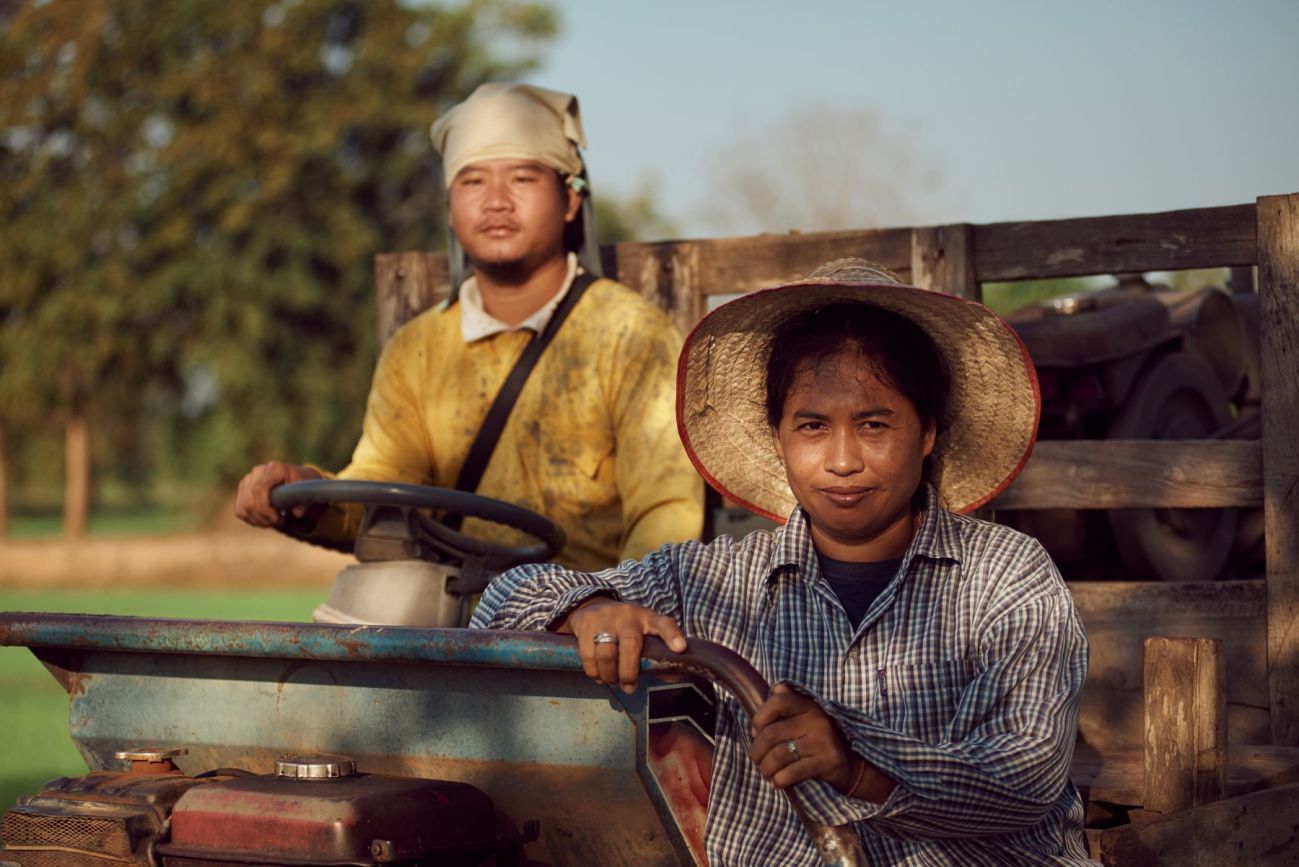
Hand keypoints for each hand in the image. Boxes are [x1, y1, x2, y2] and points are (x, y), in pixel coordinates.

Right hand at [234, 461, 322, 527]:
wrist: (296, 477)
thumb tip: (297, 513)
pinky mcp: (243, 488)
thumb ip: (304, 502)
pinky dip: (251, 519)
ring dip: (258, 520)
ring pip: (244, 507)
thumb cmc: (302, 483)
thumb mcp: (307, 490)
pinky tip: (264, 520)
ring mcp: (248, 479)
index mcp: (274, 469)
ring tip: (273, 522)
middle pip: (250, 500)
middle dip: (263, 517)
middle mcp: (258, 471)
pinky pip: (240, 510)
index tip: (278, 519)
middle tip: (278, 522)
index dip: (265, 508)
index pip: (259, 489)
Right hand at [559, 596, 686, 693]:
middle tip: (629, 688)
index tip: (680, 648)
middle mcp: (628, 616)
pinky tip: (599, 676)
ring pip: (607, 653)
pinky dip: (593, 671)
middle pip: (630, 644)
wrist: (590, 607)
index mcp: (647, 619)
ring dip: (609, 675)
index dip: (672, 636)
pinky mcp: (586, 624)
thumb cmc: (624, 627)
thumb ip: (657, 655)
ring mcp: (606, 619)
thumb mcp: (643, 633)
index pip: (664, 624)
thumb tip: (674, 677)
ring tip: (612, 681)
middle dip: (629, 671)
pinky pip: (588, 655)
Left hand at [749, 683, 894, 801]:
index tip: (755, 731)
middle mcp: (817, 720)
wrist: (855, 765)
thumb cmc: (821, 741)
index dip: (760, 716)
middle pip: (773, 733)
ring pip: (780, 754)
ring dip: (766, 767)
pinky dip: (779, 779)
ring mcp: (823, 741)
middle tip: (756, 759)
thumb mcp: (808, 719)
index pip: (778, 702)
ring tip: (765, 772)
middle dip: (757, 750)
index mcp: (810, 706)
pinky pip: (793, 772)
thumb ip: (791, 705)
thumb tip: (777, 687)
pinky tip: (776, 782)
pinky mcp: (828, 762)